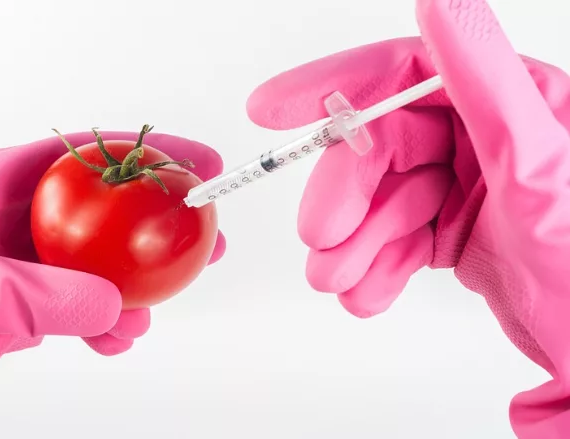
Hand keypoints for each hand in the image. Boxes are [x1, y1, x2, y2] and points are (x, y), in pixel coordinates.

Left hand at [0, 130, 225, 438]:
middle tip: (200, 237)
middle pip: (102, 212)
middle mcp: (10, 224)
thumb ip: (26, 292)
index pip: (82, 156)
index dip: (143, 153)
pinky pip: (76, 313)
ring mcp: (15, 272)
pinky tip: (114, 339)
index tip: (193, 162)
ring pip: (95, 267)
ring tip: (153, 307)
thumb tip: (108, 300)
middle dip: (153, 222)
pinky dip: (103, 325)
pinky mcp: (13, 317)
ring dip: (132, 285)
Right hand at [246, 0, 569, 436]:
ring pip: (382, 198)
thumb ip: (485, 80)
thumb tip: (439, 3)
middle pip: (382, 147)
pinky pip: (396, 235)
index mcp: (512, 100)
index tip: (273, 109)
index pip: (404, 71)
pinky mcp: (456, 228)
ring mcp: (468, 184)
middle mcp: (486, 135)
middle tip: (320, 238)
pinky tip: (369, 293)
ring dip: (353, 242)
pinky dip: (374, 265)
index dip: (333, 86)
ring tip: (340, 282)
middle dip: (346, 197)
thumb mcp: (537, 165)